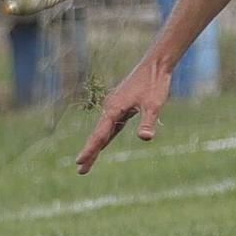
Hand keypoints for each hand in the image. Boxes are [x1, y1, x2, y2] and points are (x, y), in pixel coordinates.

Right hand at [75, 56, 173, 173]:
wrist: (155, 64)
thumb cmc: (155, 83)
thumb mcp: (154, 104)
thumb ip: (148, 121)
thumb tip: (145, 138)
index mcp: (114, 109)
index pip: (100, 135)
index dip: (90, 150)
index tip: (79, 162)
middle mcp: (110, 108)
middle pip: (98, 135)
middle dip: (90, 153)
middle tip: (81, 171)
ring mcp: (114, 106)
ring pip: (103, 131)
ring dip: (96, 146)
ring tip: (88, 162)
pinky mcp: (121, 105)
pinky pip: (111, 125)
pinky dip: (105, 136)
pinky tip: (103, 144)